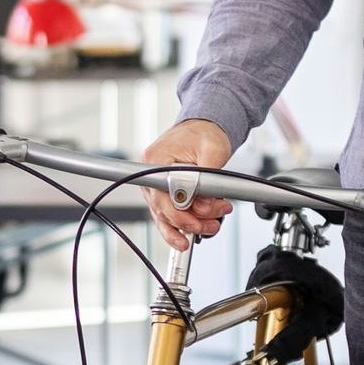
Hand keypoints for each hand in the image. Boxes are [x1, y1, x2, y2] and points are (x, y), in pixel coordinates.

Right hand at [140, 119, 235, 247]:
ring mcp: (154, 186)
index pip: (163, 193)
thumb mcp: (213, 150)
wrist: (203, 127)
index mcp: (156, 159)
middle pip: (163, 209)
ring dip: (189, 227)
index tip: (202, 215)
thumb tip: (204, 203)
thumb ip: (208, 177)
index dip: (182, 210)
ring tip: (211, 227)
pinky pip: (167, 216)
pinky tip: (189, 237)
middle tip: (213, 223)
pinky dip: (179, 228)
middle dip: (190, 222)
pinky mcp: (163, 193)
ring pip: (165, 217)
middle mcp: (150, 174)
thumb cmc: (205, 134)